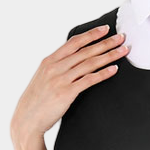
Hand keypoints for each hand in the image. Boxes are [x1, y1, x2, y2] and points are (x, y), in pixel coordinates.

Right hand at [10, 24, 128, 145]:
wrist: (26, 120)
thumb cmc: (36, 101)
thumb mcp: (43, 78)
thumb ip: (56, 68)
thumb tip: (72, 61)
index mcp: (49, 61)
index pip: (74, 42)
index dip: (91, 34)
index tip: (105, 30)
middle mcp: (55, 67)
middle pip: (85, 51)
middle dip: (106, 43)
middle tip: (121, 38)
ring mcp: (60, 79)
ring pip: (89, 63)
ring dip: (109, 56)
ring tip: (123, 51)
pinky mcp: (66, 93)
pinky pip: (88, 80)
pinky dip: (103, 73)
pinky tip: (114, 69)